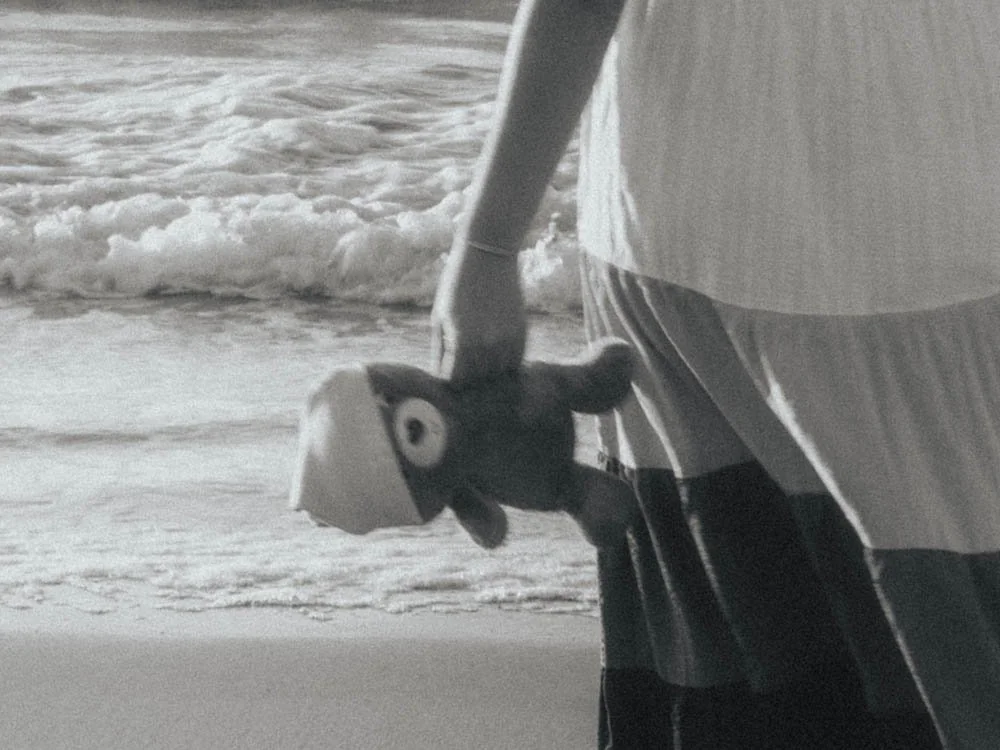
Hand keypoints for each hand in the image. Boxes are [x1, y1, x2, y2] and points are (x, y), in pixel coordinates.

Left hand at [431, 240, 526, 383]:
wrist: (489, 255)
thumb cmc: (457, 284)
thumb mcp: (440, 315)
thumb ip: (440, 348)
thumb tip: (440, 376)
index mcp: (461, 340)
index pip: (455, 379)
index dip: (449, 377)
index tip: (447, 370)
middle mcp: (486, 344)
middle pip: (477, 379)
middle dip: (468, 375)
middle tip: (463, 365)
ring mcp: (507, 339)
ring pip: (498, 373)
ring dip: (487, 370)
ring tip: (479, 359)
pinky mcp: (522, 331)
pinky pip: (515, 361)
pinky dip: (505, 361)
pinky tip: (495, 352)